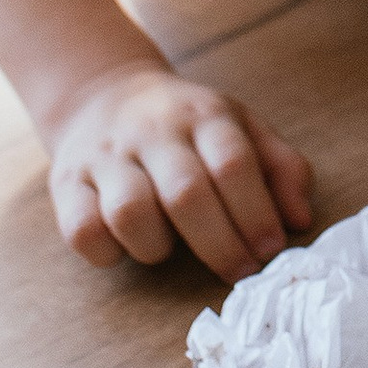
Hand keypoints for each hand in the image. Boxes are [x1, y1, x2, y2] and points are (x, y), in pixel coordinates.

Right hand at [48, 65, 313, 278]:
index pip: (233, 164)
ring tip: (171, 248)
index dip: (256, 213)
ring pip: (131, 213)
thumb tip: (300, 221)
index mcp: (204, 116)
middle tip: (240, 273)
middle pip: (187, 194)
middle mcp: (153, 132)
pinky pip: (84, 232)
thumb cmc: (188, 127)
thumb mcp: (243, 127)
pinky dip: (109, 252)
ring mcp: (105, 157)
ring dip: (158, 246)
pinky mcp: (66, 185)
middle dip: (220, 245)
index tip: (270, 251)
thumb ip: (281, 168)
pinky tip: (127, 246)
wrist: (102, 94)